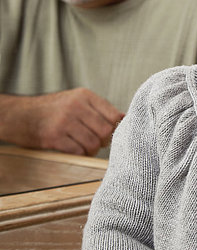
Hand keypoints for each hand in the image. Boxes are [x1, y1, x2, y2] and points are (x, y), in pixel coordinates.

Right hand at [0, 88, 123, 154]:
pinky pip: (79, 151)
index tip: (112, 133)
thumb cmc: (52, 110)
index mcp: (84, 95)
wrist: (19, 115)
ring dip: (92, 150)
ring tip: (85, 146)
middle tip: (98, 142)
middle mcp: (76, 106)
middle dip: (105, 141)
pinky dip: (80, 154)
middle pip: (106, 131)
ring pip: (94, 143)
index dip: (117, 128)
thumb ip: (98, 109)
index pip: (114, 115)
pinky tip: (74, 149)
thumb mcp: (75, 100)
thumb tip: (124, 120)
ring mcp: (64, 121)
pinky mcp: (54, 136)